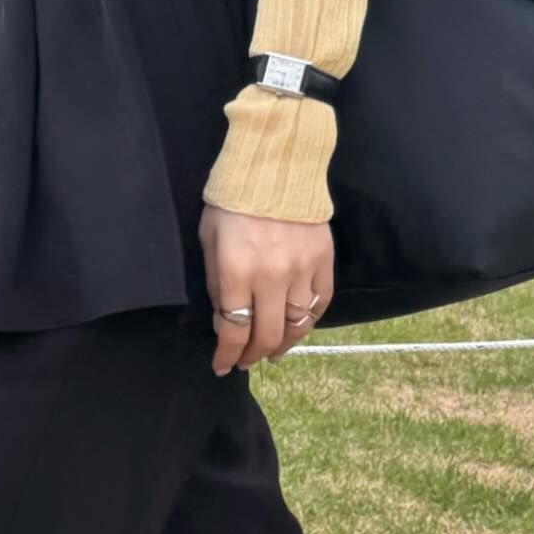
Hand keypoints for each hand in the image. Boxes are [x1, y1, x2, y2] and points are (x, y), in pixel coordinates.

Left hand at [199, 203, 333, 374]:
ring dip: (282, 344)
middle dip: (253, 356)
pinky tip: (296, 326)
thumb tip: (224, 324)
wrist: (274, 166)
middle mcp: (272, 276)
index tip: (223, 366)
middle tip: (247, 361)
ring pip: (296, 325)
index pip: (234, 331)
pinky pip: (319, 303)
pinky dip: (308, 322)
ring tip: (272, 350)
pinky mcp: (324, 261)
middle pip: (267, 336)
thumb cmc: (232, 204)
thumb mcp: (209, 243)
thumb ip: (216, 286)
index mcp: (237, 272)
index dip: (228, 356)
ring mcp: (302, 270)